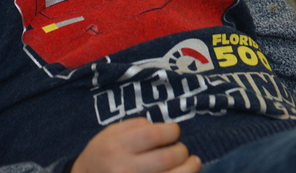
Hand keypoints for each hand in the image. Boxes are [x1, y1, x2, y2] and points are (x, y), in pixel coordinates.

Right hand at [72, 119, 200, 172]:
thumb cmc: (102, 155)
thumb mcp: (110, 133)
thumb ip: (136, 126)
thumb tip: (162, 127)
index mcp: (117, 147)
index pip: (154, 135)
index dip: (171, 132)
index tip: (174, 131)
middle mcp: (125, 169)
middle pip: (167, 157)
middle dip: (181, 150)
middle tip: (181, 149)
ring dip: (189, 168)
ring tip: (194, 161)